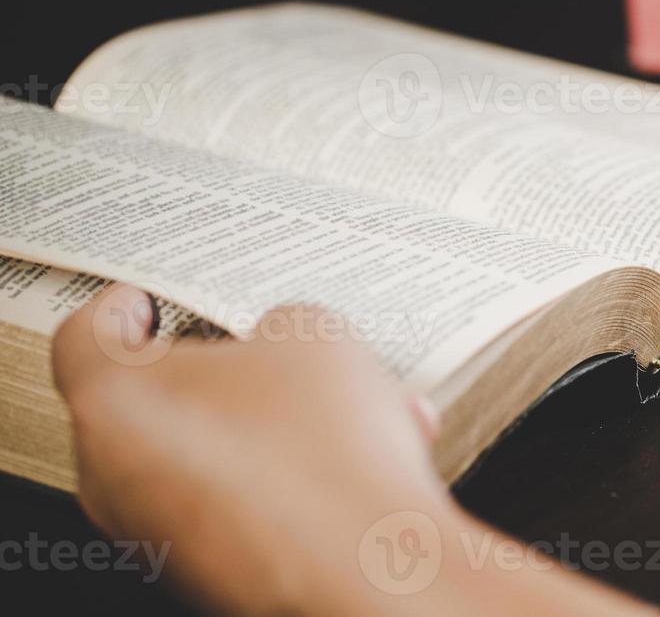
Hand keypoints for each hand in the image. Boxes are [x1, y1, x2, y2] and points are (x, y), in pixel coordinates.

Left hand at [52, 286, 641, 615]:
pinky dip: (285, 474)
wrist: (365, 559)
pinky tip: (361, 455)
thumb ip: (276, 323)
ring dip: (272, 424)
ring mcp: (157, 529)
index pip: (87, 337)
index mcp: (115, 402)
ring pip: (206, 452)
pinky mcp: (205, 565)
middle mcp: (116, 474)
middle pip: (151, 401)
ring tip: (354, 406)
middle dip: (221, 372)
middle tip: (273, 350)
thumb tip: (281, 341)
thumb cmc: (322, 449)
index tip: (150, 301)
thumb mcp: (312, 332)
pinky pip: (237, 499)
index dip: (125, 308)